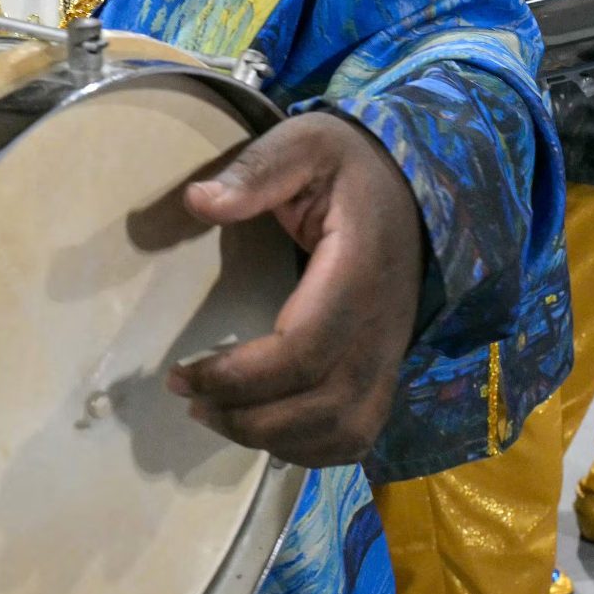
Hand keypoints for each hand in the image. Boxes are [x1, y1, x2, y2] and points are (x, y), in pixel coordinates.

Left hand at [169, 110, 424, 465]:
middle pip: (323, 405)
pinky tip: (266, 431)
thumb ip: (255, 171)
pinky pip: (359, 432)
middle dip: (248, 418)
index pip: (305, 349)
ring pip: (345, 429)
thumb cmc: (349, 165)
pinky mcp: (386, 367)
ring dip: (277, 440)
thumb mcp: (305, 144)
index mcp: (359, 272)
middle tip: (189, 399)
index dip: (240, 376)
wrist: (411, 183)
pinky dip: (312, 449)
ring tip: (218, 417)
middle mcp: (382, 325)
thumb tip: (199, 201)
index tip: (182, 373)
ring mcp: (390, 352)